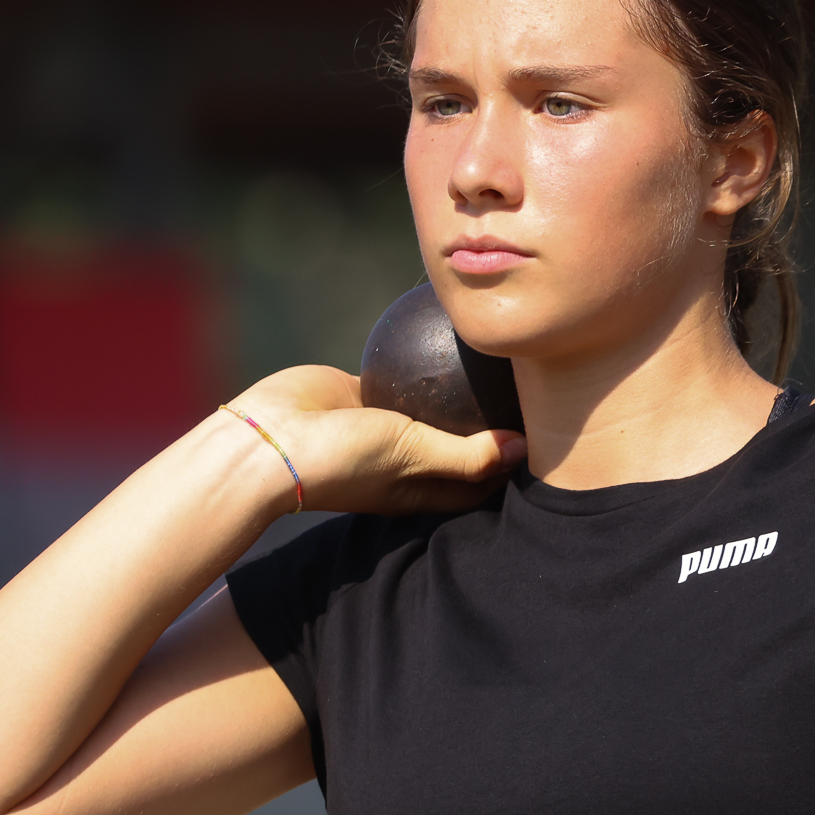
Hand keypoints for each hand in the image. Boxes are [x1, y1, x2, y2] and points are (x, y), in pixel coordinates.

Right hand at [227, 366, 525, 513]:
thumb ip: (467, 455)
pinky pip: (402, 375)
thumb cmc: (342, 460)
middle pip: (464, 440)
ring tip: (500, 351)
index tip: (550, 433)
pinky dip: (422, 358)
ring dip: (460, 385)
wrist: (265, 439)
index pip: (482, 480)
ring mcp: (387, 426)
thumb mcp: (413, 457)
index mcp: (424, 486)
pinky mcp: (365, 395)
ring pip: (435, 404)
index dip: (514, 463)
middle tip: (532, 382)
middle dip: (494, 420)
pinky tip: (449, 327)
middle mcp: (409, 460)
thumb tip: (525, 451)